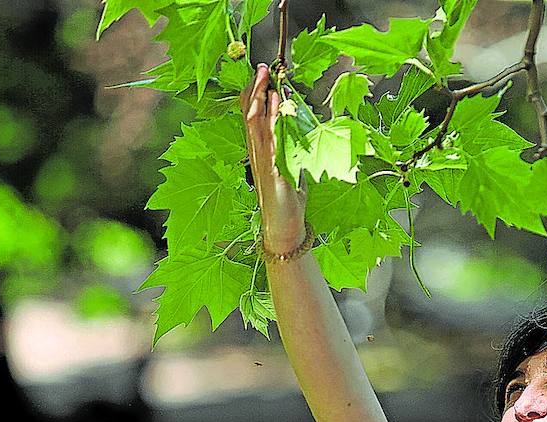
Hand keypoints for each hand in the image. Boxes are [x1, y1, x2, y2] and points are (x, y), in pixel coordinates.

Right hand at [240, 64, 306, 255]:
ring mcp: (263, 162)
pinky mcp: (273, 172)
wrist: (284, 229)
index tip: (262, 74)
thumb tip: (295, 130)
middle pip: (251, 115)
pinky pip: (271, 143)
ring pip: (256, 125)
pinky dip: (272, 124)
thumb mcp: (292, 169)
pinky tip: (275, 111)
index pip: (253, 116)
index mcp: (261, 152)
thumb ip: (291, 150)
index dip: (255, 94)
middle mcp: (257, 154)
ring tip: (266, 81)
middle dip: (256, 90)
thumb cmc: (288, 202)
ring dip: (260, 101)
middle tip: (262, 68)